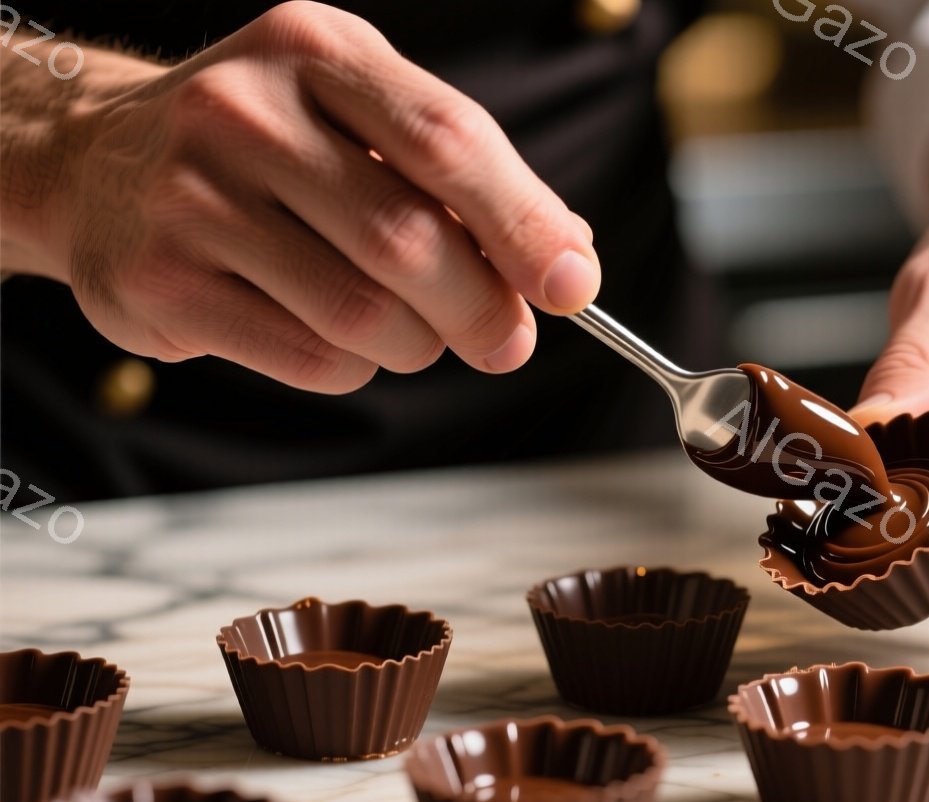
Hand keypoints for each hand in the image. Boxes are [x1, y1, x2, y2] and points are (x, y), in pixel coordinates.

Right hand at [39, 2, 598, 390]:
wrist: (96, 159)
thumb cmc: (268, 143)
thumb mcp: (361, 114)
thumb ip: (465, 177)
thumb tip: (569, 257)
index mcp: (315, 49)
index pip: (447, 140)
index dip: (525, 224)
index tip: (574, 286)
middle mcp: (243, 110)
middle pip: (408, 242)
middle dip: (482, 309)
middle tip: (506, 339)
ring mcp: (189, 197)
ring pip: (363, 315)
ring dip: (418, 344)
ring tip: (412, 331)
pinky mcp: (157, 282)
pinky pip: (310, 357)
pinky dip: (355, 367)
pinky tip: (340, 339)